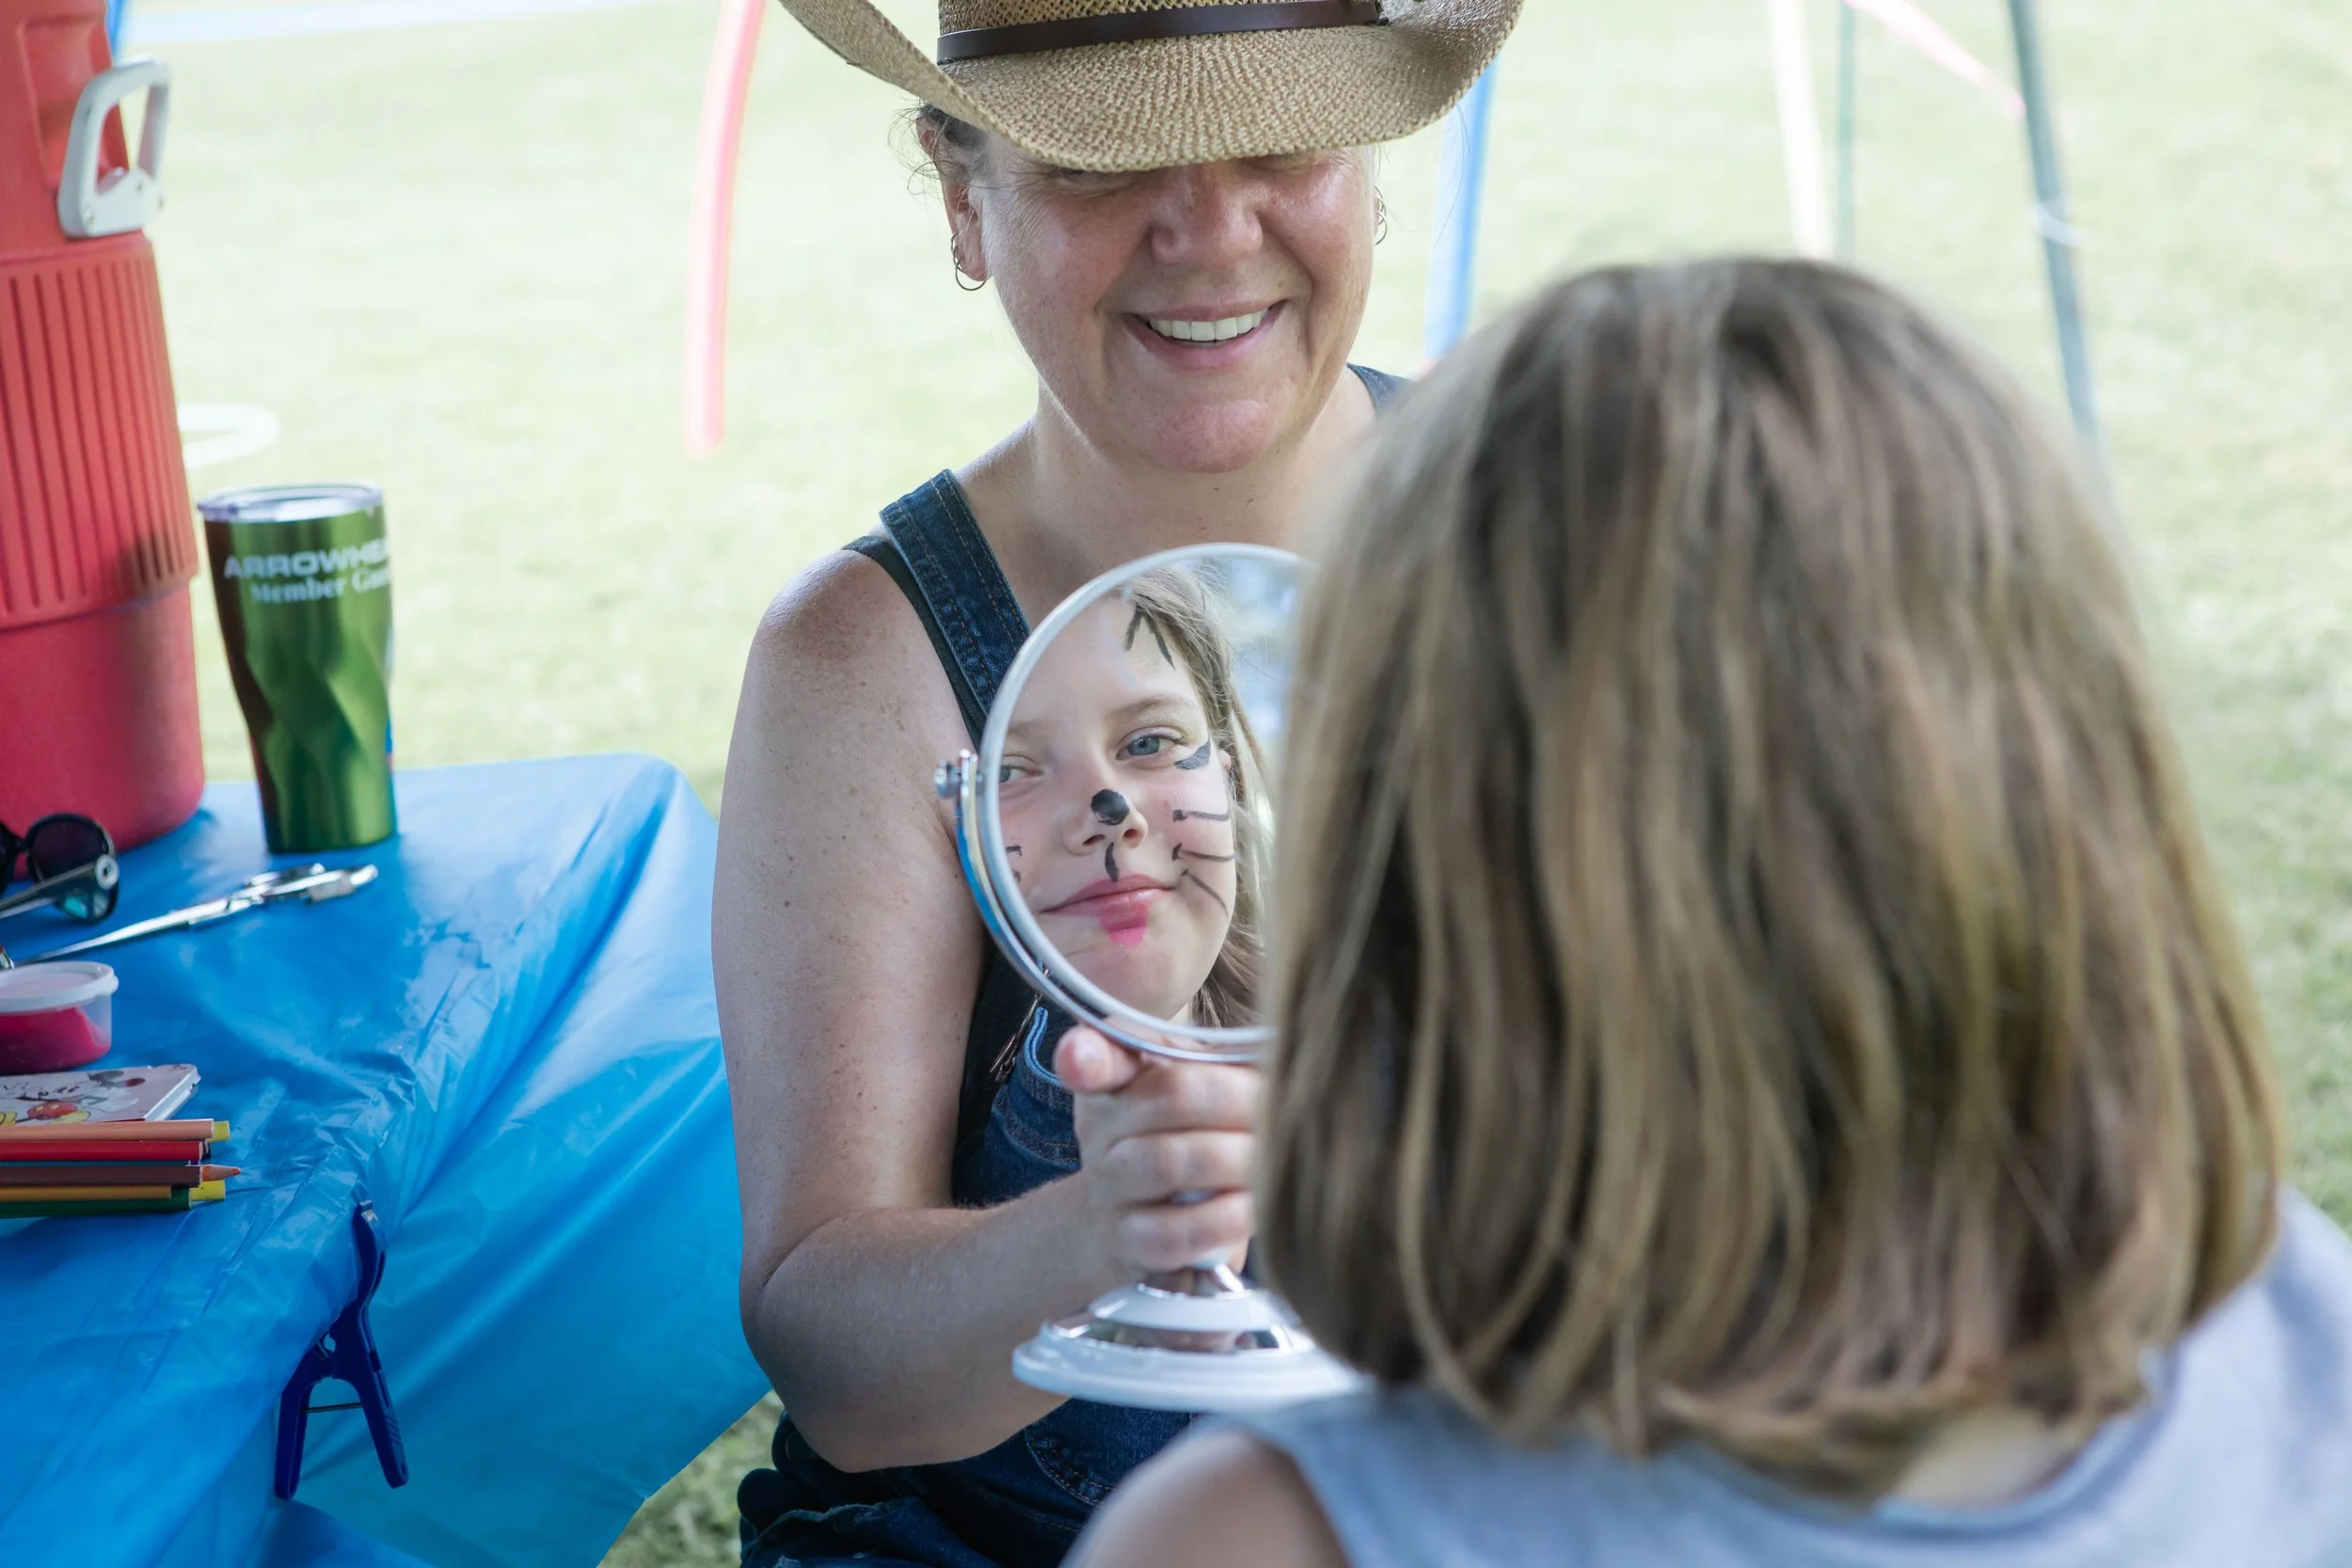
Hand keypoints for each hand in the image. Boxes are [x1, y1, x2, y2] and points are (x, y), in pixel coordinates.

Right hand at [1057, 1027, 1259, 1277]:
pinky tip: (1255, 1206)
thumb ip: (1226, 1062)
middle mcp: (1101, 1127)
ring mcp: (1109, 1187)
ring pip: (1170, 1161)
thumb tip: (1285, 1052)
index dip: (1087, 1053)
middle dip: (1241, 1100)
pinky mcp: (1130, 1242)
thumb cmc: (1186, 1136)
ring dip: (1239, 1158)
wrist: (1138, 1216)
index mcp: (1116, 1074)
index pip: (1095, 1053)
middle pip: (1170, 1096)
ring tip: (1276, 1156)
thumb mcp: (1194, 1085)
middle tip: (1282, 1108)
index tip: (1083, 1058)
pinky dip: (1225, 1217)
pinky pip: (1176, 1231)